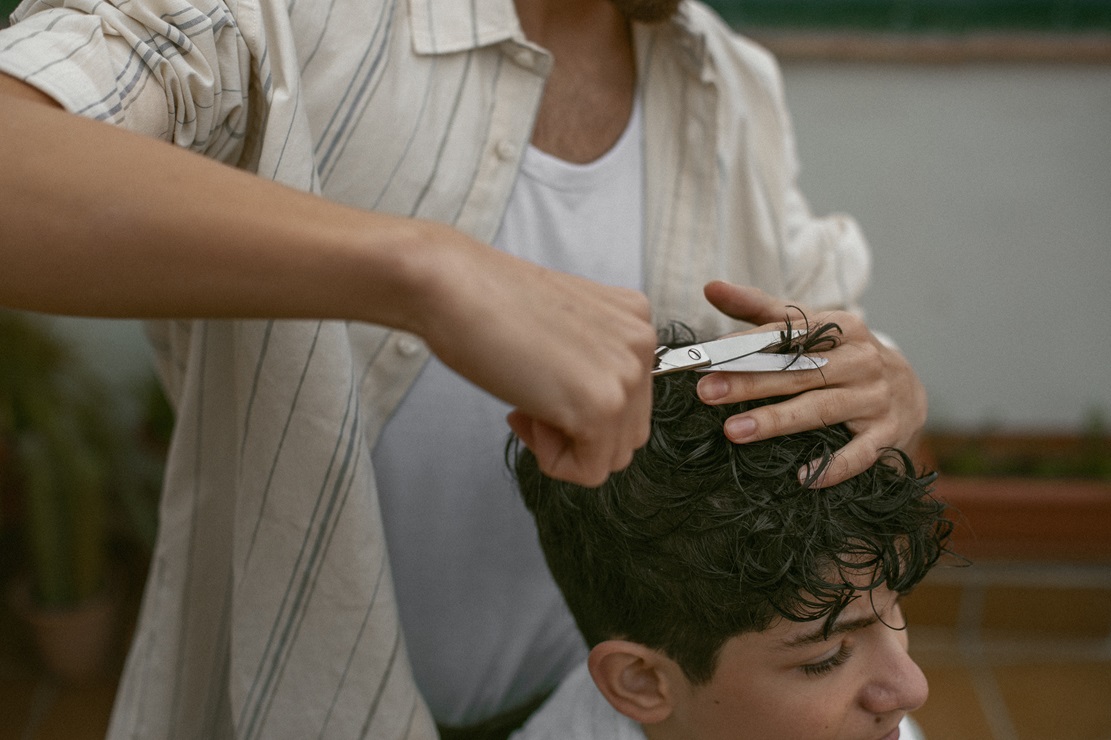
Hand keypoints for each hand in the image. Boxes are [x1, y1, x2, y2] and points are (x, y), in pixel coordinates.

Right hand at [415, 236, 655, 486]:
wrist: (453, 287)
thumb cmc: (487, 302)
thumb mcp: (561, 329)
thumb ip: (588, 362)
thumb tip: (586, 409)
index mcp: (634, 320)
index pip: (630, 397)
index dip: (580, 407)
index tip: (539, 387)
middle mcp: (641, 345)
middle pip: (628, 431)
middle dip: (578, 433)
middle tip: (529, 405)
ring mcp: (626, 376)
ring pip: (612, 455)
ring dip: (565, 446)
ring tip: (526, 408)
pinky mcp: (601, 407)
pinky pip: (589, 470)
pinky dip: (553, 460)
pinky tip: (525, 416)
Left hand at [697, 281, 926, 487]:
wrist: (910, 395)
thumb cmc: (843, 358)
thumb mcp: (811, 329)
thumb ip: (761, 310)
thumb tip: (711, 287)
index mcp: (842, 328)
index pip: (790, 333)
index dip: (749, 343)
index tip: (711, 354)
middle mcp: (861, 360)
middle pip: (798, 371)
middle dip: (750, 382)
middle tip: (707, 392)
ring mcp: (875, 398)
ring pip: (820, 410)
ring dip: (776, 421)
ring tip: (734, 431)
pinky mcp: (887, 434)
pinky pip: (859, 453)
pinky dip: (833, 466)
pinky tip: (803, 477)